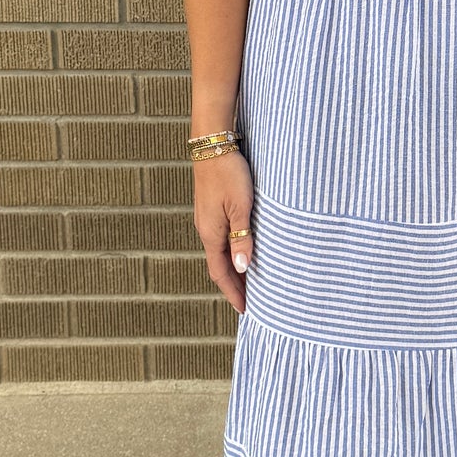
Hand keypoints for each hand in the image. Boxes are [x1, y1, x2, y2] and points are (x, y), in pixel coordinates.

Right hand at [194, 148, 254, 314]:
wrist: (212, 145)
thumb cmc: (229, 174)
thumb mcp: (241, 207)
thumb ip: (242, 238)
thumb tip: (241, 269)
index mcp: (211, 234)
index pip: (221, 273)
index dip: (233, 293)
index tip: (245, 310)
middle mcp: (206, 230)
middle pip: (219, 266)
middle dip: (234, 285)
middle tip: (250, 302)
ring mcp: (207, 219)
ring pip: (220, 252)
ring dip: (233, 269)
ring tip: (249, 281)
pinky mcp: (211, 209)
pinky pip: (221, 239)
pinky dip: (232, 252)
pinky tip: (243, 251)